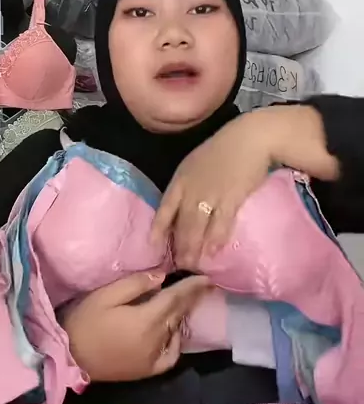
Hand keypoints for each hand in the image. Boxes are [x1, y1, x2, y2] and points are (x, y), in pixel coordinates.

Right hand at [61, 271, 209, 381]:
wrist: (69, 357)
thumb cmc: (84, 322)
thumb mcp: (105, 296)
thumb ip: (135, 285)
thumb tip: (161, 277)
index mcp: (146, 320)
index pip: (176, 299)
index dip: (192, 287)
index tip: (206, 277)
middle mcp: (156, 340)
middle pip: (178, 314)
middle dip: (192, 298)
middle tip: (204, 286)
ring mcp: (153, 358)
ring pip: (175, 332)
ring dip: (182, 316)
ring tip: (184, 302)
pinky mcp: (146, 370)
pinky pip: (170, 355)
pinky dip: (175, 342)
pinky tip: (171, 332)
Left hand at [152, 112, 273, 269]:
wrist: (250, 139)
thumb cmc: (223, 150)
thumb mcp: (196, 164)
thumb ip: (189, 184)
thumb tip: (186, 208)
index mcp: (181, 179)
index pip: (165, 207)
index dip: (158, 227)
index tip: (153, 244)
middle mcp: (191, 189)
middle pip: (181, 223)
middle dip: (179, 245)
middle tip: (180, 264)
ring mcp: (210, 195)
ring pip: (197, 227)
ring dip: (194, 248)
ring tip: (193, 264)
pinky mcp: (230, 199)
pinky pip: (220, 224)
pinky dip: (216, 239)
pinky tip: (214, 251)